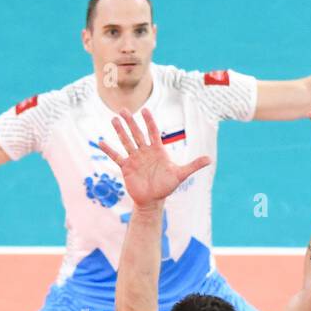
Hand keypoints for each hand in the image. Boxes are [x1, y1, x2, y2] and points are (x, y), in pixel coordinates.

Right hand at [95, 108, 211, 205]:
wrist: (153, 200)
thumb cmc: (166, 186)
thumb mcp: (181, 175)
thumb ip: (193, 166)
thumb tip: (209, 159)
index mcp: (157, 150)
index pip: (153, 132)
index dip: (149, 121)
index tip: (145, 110)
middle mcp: (144, 151)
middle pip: (137, 133)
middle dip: (131, 122)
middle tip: (123, 110)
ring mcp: (134, 158)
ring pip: (126, 141)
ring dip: (120, 131)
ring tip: (113, 119)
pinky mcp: (126, 167)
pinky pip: (116, 157)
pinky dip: (109, 150)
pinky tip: (100, 142)